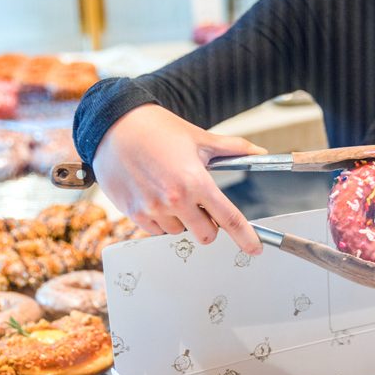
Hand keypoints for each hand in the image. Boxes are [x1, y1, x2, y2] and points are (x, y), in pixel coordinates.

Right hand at [92, 104, 267, 253]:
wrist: (115, 126)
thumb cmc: (156, 129)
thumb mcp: (200, 138)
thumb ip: (234, 148)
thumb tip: (259, 152)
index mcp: (195, 182)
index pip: (228, 218)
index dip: (245, 236)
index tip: (254, 248)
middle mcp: (174, 200)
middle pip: (206, 234)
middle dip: (209, 224)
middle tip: (202, 204)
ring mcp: (151, 209)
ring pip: (179, 232)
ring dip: (182, 220)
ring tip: (172, 191)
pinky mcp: (133, 213)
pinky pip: (156, 231)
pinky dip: (161, 220)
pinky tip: (156, 196)